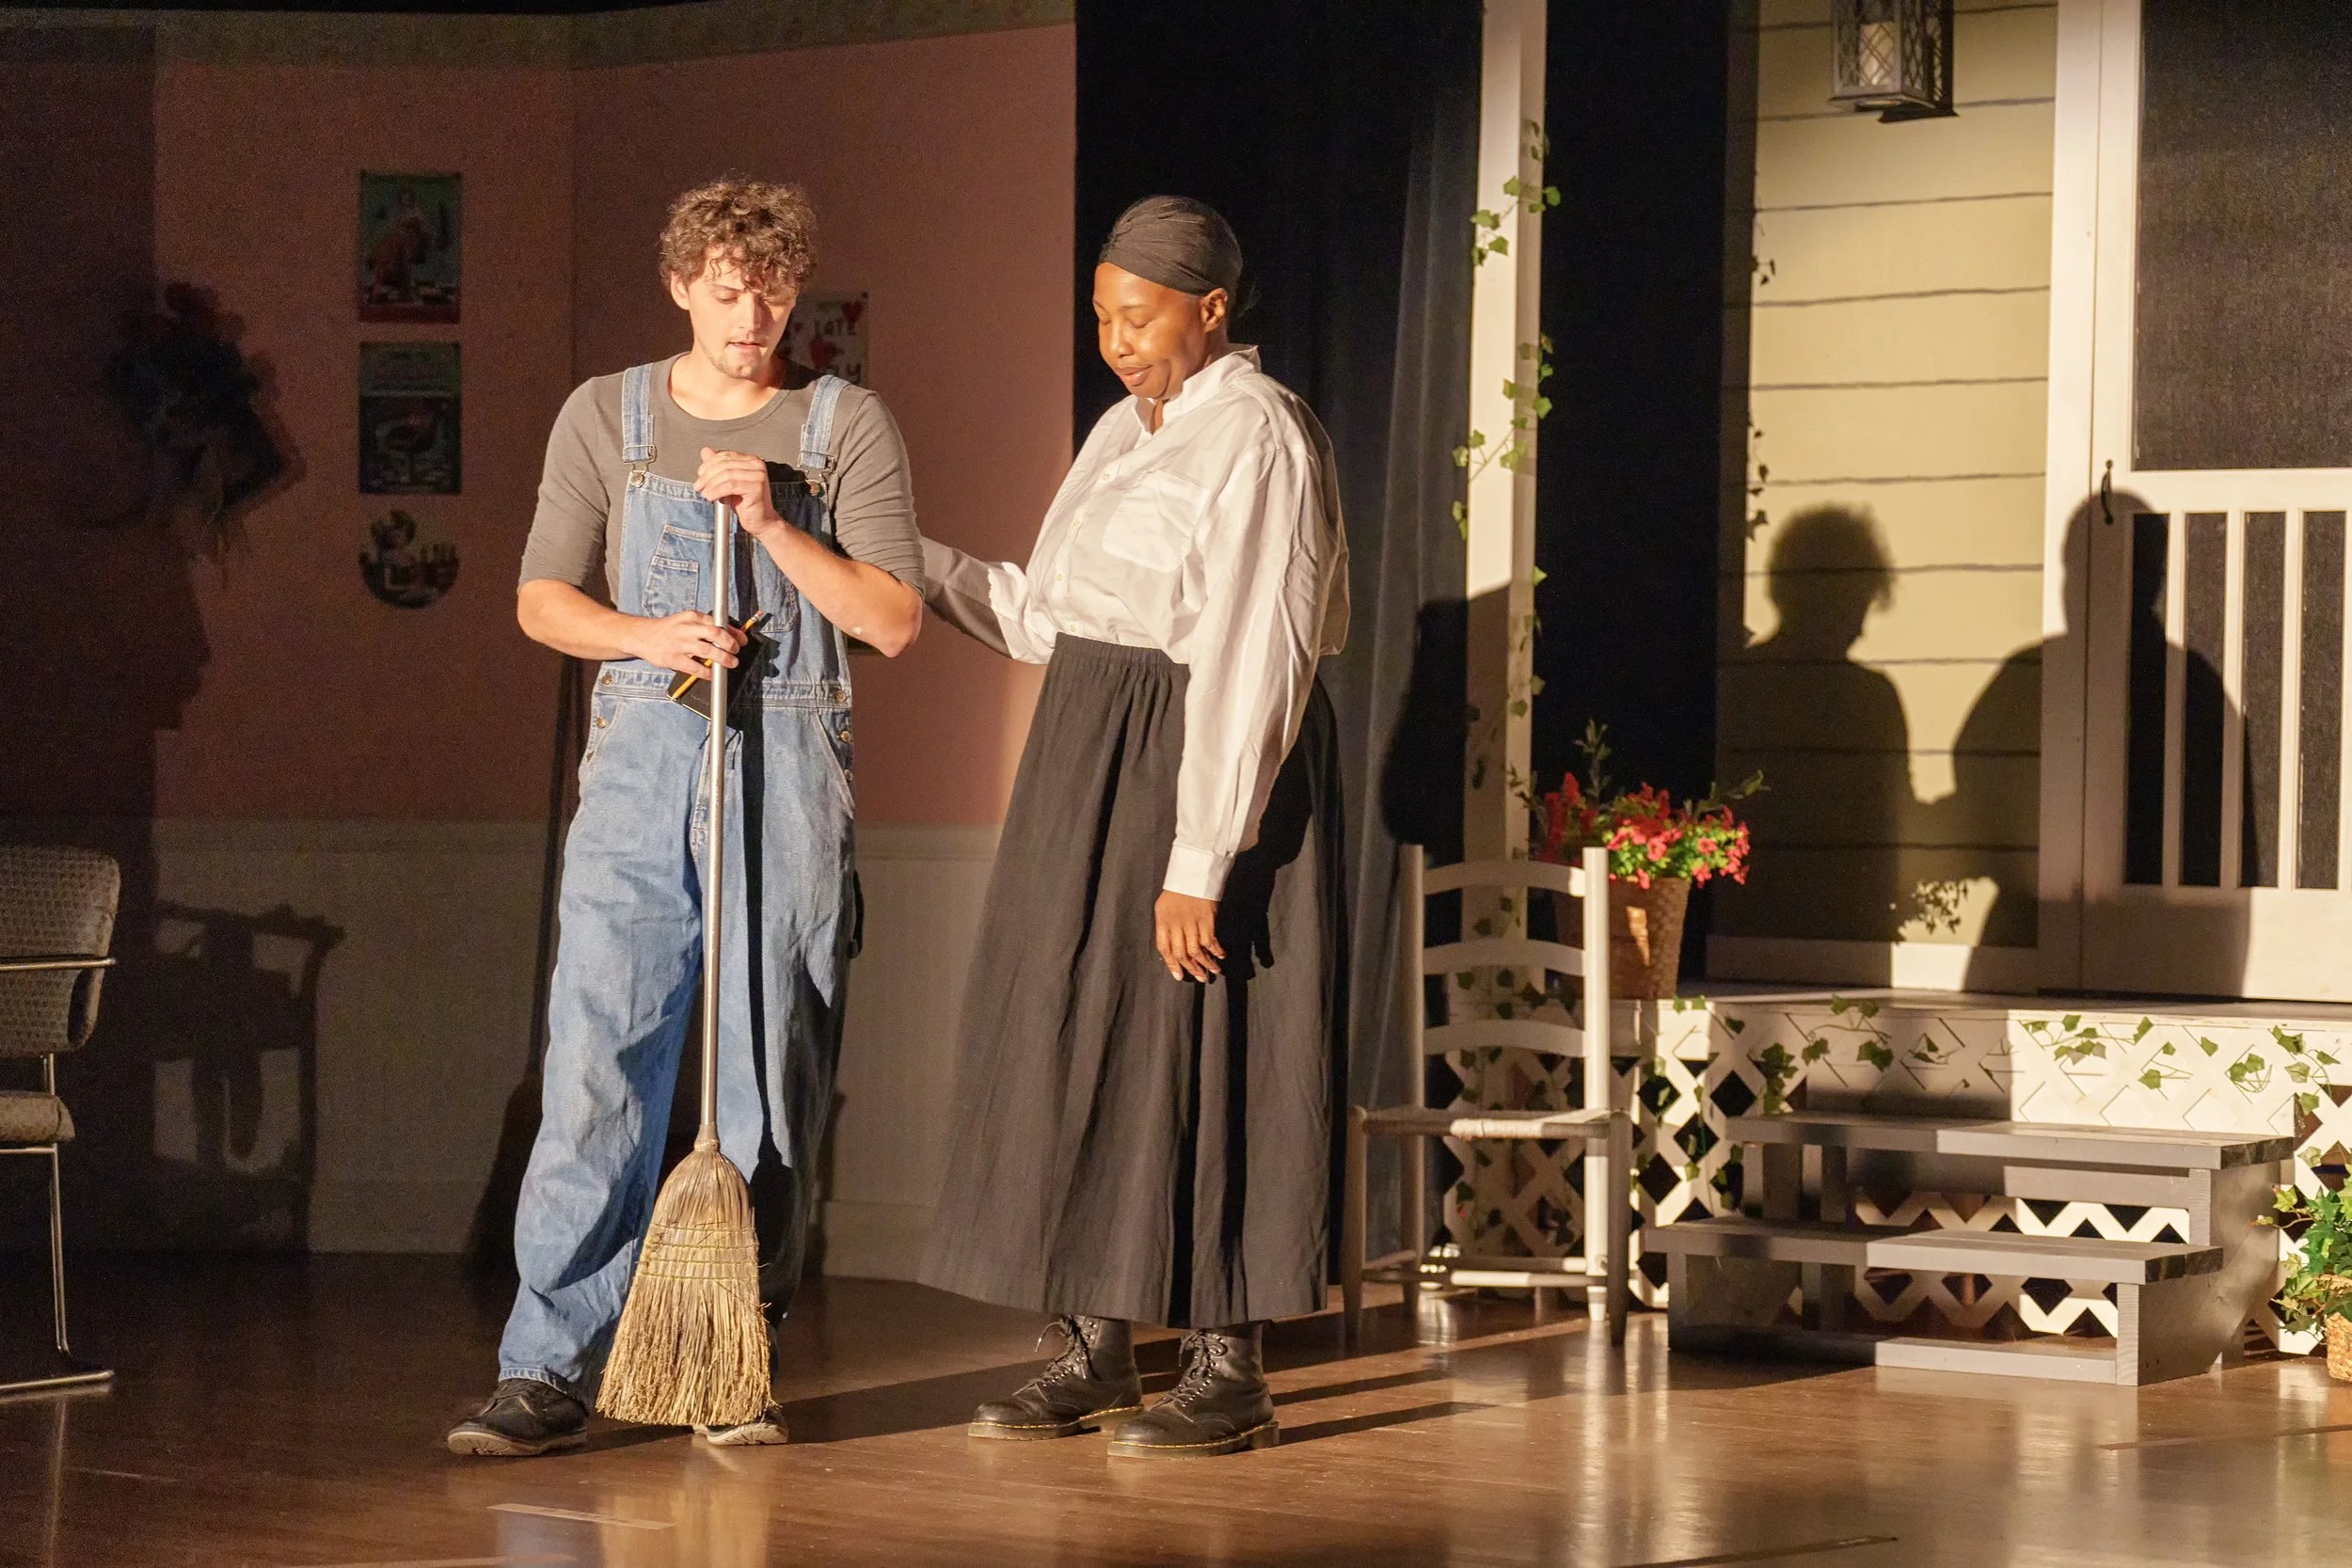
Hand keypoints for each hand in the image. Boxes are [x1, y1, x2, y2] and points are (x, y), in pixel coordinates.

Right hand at [618, 610, 746, 677]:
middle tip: (736, 651)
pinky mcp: (674, 659)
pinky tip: (713, 674)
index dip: (734, 632)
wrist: (642, 636)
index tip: (742, 640)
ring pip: (708, 650)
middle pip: (716, 633)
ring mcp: (680, 644)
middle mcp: (687, 628)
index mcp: (692, 616)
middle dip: (731, 643)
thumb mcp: (686, 621)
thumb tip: (730, 635)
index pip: (718, 622)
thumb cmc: (669, 630)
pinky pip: (696, 667)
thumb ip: (705, 627)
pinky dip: (707, 672)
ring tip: (731, 663)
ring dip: (724, 658)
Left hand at [695, 448, 781, 536]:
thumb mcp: (728, 482)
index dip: (709, 464)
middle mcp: (756, 465)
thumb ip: (717, 466)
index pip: (725, 455)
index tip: (700, 475)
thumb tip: (705, 451)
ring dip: (711, 485)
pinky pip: (731, 486)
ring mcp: (758, 475)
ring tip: (705, 494)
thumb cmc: (746, 503)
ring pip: (726, 475)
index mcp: (750, 460)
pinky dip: (717, 491)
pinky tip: (711, 497)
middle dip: (707, 476)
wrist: (761, 520)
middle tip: (699, 486)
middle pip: (724, 465)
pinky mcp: (756, 487)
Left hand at [1155, 890, 1223, 981]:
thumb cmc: (1178, 888)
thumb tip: (1173, 947)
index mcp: (1163, 921)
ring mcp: (1192, 922)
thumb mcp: (1164, 906)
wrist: (1192, 872)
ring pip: (1197, 950)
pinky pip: (1210, 940)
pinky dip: (1216, 950)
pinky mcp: (1207, 919)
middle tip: (1199, 977)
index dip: (1171, 964)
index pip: (1164, 948)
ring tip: (1212, 971)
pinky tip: (1220, 956)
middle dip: (1191, 968)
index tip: (1179, 976)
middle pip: (1182, 953)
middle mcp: (1176, 924)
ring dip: (1205, 963)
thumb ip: (1167, 926)